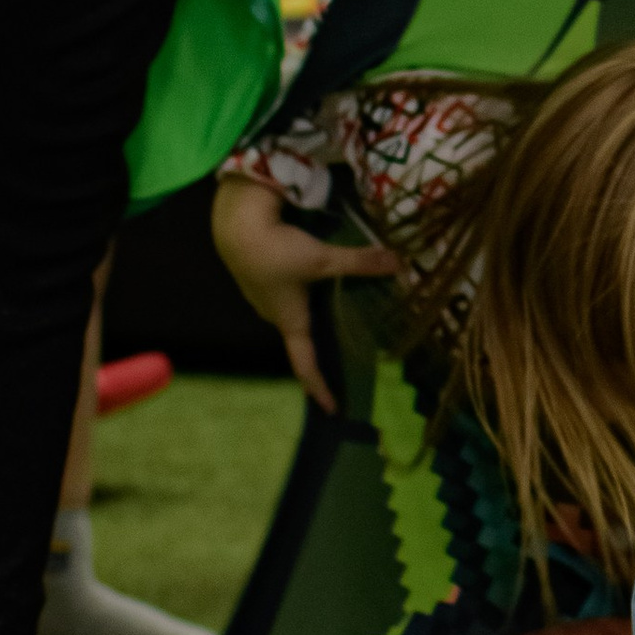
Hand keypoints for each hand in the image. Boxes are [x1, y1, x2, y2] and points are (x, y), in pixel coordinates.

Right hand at [210, 173, 397, 408]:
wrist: (236, 227)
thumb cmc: (277, 253)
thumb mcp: (323, 259)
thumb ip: (359, 263)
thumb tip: (398, 262)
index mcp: (290, 321)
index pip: (305, 365)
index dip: (319, 388)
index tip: (331, 407)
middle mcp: (274, 315)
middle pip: (301, 338)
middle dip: (320, 347)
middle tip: (344, 352)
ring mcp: (263, 296)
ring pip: (292, 313)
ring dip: (311, 315)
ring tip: (333, 312)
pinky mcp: (259, 278)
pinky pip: (284, 295)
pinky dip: (301, 294)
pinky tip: (312, 280)